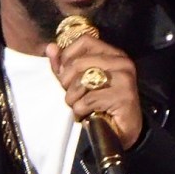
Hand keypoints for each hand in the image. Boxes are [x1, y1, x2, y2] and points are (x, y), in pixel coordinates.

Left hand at [46, 30, 143, 149]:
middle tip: (69, 96)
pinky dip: (80, 110)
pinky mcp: (123, 97)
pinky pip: (88, 100)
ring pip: (82, 81)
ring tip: (78, 107)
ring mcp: (124, 78)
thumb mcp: (80, 83)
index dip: (68, 55)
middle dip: (66, 82)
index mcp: (113, 54)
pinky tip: (86, 115)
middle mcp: (122, 62)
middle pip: (79, 62)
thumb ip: (65, 65)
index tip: (63, 74)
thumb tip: (50, 48)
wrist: (122, 132)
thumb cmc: (100, 105)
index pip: (85, 41)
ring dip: (72, 98)